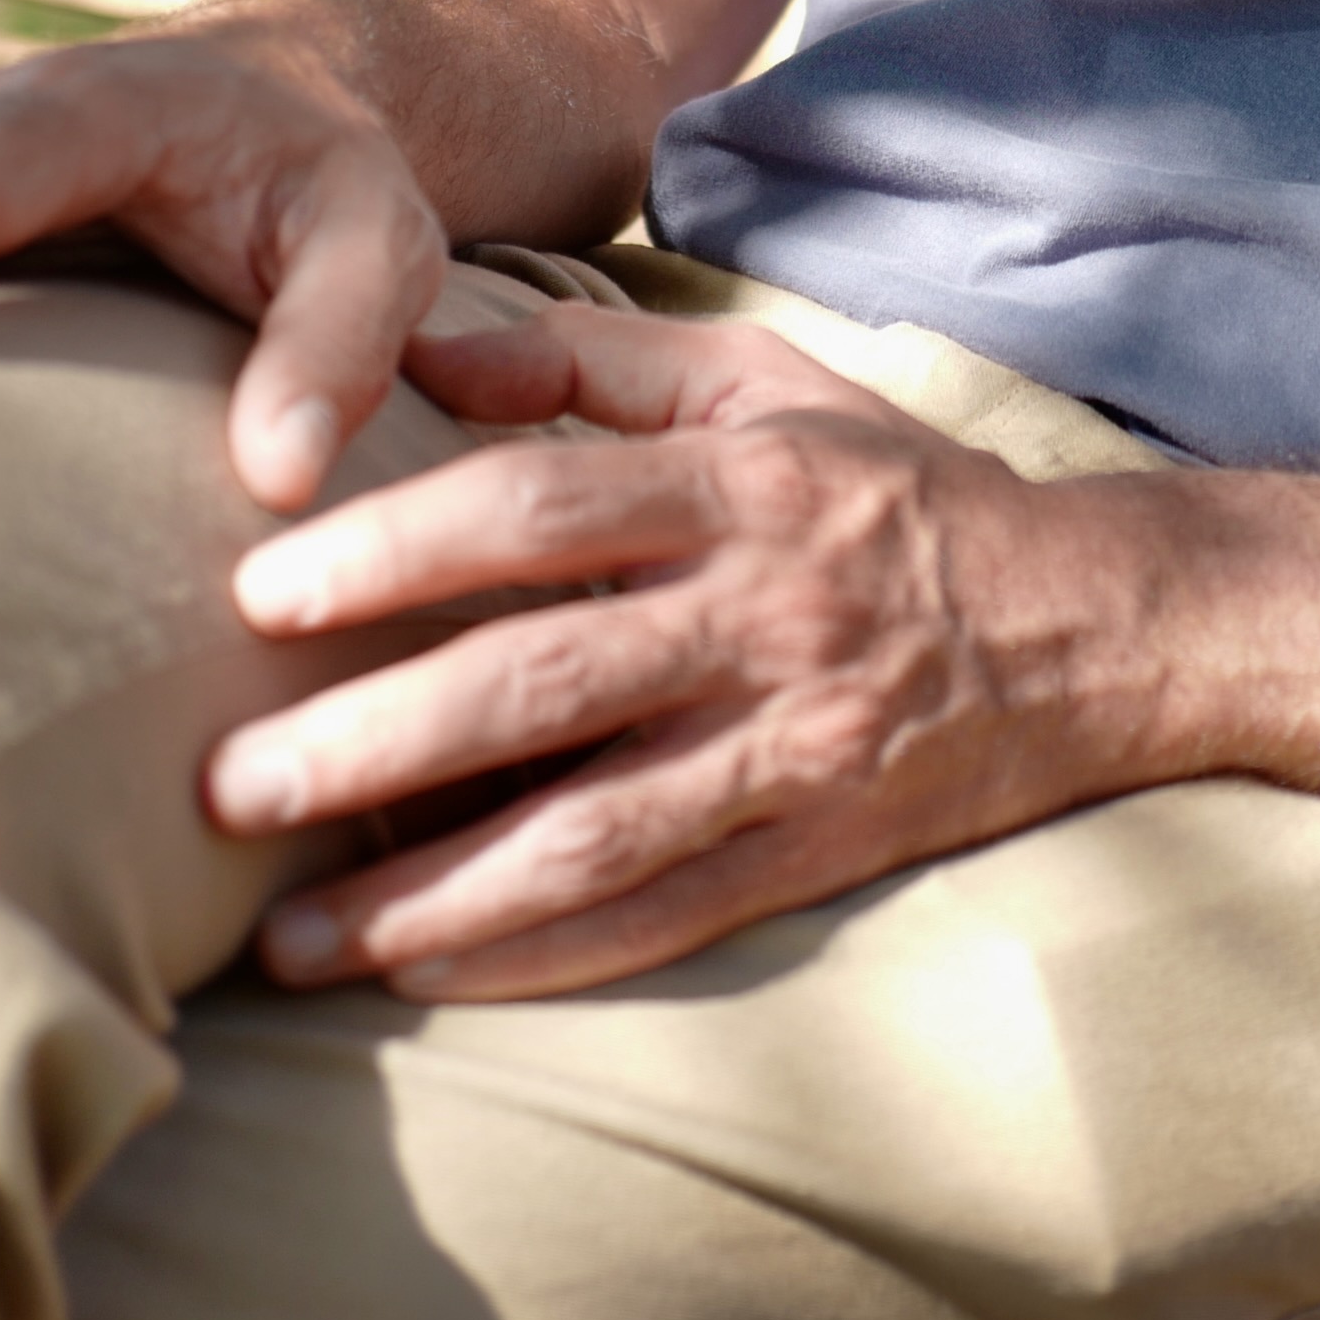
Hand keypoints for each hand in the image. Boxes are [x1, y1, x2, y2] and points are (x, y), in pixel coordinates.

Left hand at [205, 304, 1170, 1000]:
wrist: (1092, 624)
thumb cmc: (890, 490)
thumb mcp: (765, 380)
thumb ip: (591, 356)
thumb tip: (422, 343)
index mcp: (740, 483)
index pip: (538, 508)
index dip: (393, 549)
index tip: (258, 597)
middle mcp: (762, 615)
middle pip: (541, 681)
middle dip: (371, 743)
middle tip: (226, 787)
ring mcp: (793, 746)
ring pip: (590, 832)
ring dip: (431, 892)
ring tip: (292, 938)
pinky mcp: (817, 851)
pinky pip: (661, 917)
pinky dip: (539, 957)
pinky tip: (424, 976)